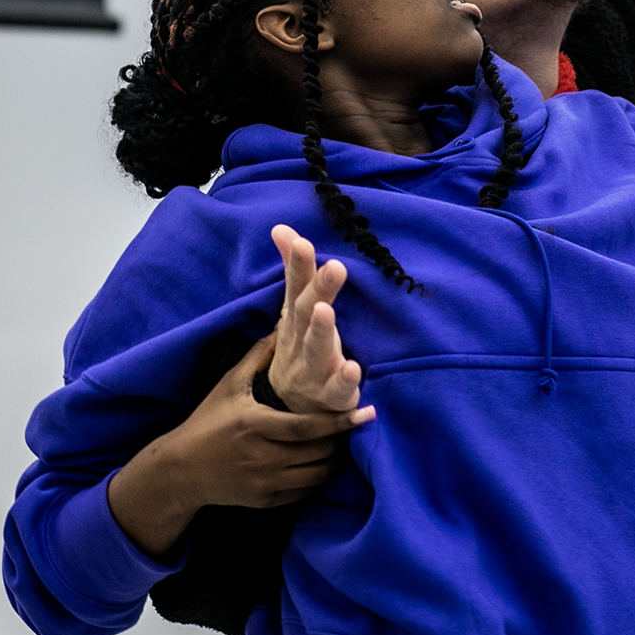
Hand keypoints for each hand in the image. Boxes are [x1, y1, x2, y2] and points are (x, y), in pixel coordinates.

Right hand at [106, 332, 372, 557]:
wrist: (181, 470)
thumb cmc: (207, 421)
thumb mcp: (229, 385)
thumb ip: (258, 357)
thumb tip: (283, 325)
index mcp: (254, 425)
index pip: (307, 428)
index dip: (340, 422)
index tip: (367, 412)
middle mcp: (261, 457)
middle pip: (317, 453)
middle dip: (342, 440)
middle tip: (359, 424)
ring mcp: (264, 483)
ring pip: (316, 476)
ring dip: (336, 460)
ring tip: (347, 443)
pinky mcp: (266, 501)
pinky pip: (305, 492)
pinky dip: (321, 479)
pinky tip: (327, 463)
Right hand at [267, 224, 364, 413]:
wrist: (288, 407)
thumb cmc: (299, 347)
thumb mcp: (294, 308)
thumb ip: (294, 270)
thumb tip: (281, 228)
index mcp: (296, 317)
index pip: (296, 286)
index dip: (298, 264)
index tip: (302, 241)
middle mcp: (301, 339)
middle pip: (306, 312)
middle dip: (318, 289)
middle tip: (334, 266)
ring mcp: (313, 369)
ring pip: (316, 349)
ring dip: (321, 330)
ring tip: (326, 310)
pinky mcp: (330, 396)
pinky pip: (337, 389)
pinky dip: (345, 380)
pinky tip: (354, 368)